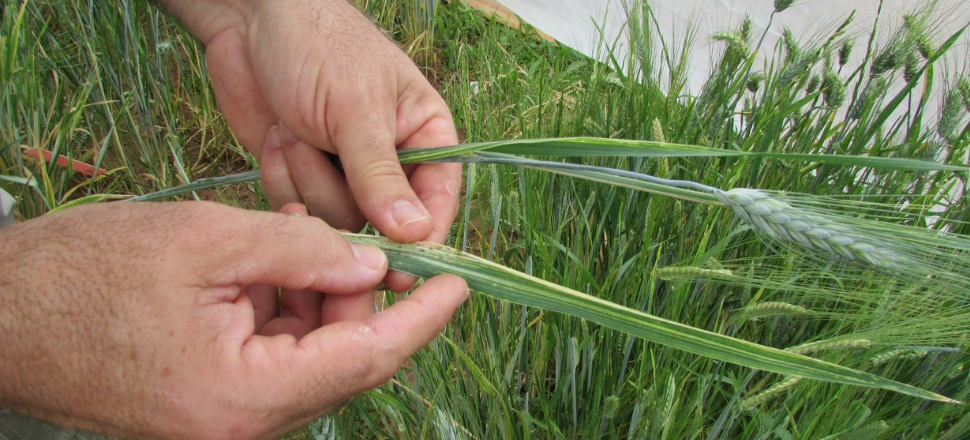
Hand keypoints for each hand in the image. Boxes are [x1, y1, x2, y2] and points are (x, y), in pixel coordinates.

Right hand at [0, 202, 467, 439]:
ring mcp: (226, 421)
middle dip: (354, 291)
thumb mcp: (209, 242)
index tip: (458, 283)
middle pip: (341, 356)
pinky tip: (267, 265)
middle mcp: (242, 426)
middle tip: (343, 233)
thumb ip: (303, 252)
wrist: (4, 316)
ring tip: (288, 237)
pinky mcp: (212, 406)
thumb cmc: (88, 275)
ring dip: (314, 294)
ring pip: (310, 353)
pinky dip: (284, 309)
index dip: (421, 318)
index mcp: (245, 397)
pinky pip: (275, 357)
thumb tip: (374, 263)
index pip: (367, 358)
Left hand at [166, 0, 460, 245]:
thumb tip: (416, 234)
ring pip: (337, 221)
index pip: (438, 201)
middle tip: (323, 159)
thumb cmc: (318, 46)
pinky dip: (281, 179)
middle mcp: (389, 163)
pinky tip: (276, 138)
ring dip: (308, 179)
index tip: (401, 272)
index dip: (423, 238)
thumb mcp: (356, 108)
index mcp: (424, 136)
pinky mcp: (301, 182)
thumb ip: (382, 175)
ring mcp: (342, 175)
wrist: (247, 23)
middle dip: (346, 198)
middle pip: (382, 223)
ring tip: (294, 129)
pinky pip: (299, 211)